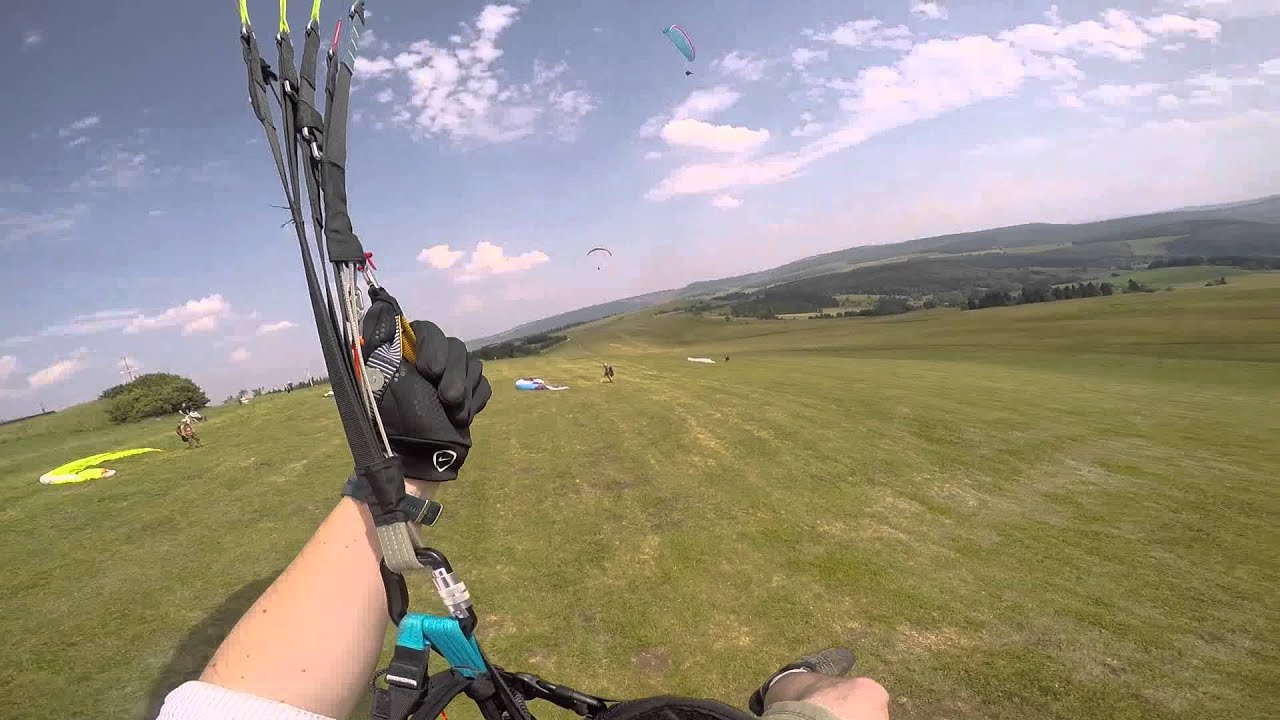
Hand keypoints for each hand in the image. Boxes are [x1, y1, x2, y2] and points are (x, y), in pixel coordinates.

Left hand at [361, 288, 491, 481]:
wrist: (413, 459)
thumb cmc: (390, 420)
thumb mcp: (378, 377)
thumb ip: (379, 341)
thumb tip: (380, 303)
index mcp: (406, 351)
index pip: (427, 329)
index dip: (432, 346)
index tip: (426, 371)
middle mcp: (430, 359)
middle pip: (456, 347)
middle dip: (453, 374)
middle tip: (445, 400)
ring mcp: (452, 377)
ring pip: (473, 365)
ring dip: (464, 389)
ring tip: (452, 412)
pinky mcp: (469, 394)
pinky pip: (483, 384)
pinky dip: (476, 398)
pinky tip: (462, 416)